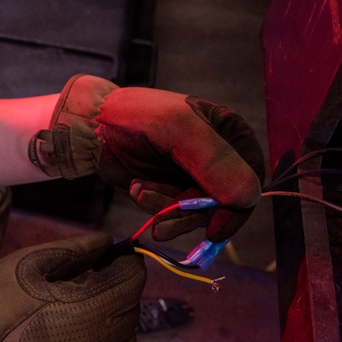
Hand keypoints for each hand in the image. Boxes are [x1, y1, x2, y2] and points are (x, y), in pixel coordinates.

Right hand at [0, 232, 145, 341]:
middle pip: (131, 301)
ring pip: (123, 328)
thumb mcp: (32, 262)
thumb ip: (78, 248)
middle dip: (110, 286)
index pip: (136, 273)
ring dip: (105, 313)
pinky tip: (64, 332)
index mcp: (99, 304)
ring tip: (65, 309)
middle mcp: (114, 339)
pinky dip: (96, 337)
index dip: (119, 259)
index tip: (97, 257)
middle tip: (71, 283)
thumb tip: (108, 240)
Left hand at [28, 74, 264, 241]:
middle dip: (191, 212)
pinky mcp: (173, 190)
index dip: (235, 208)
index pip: (250, 181)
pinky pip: (176, 215)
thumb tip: (247, 199)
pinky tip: (137, 191)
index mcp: (231, 134)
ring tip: (138, 191)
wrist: (91, 125)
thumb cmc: (134, 115)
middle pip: (224, 204)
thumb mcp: (177, 128)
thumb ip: (214, 160)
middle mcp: (219, 158)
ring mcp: (195, 177)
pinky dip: (158, 211)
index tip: (212, 226)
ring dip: (169, 210)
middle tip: (161, 215)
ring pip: (198, 214)